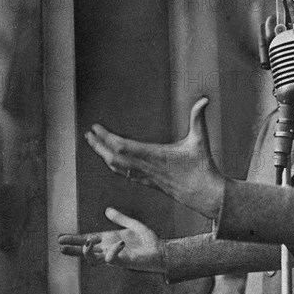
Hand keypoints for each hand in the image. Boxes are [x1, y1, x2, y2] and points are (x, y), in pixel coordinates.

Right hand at [58, 208, 163, 271]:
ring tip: (88, 242)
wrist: (160, 251)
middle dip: (73, 249)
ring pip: (94, 259)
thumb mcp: (132, 225)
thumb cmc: (147, 240)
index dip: (75, 239)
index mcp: (109, 241)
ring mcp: (115, 257)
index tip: (60, 238)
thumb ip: (120, 218)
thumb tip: (107, 210)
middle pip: (86, 252)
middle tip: (60, 246)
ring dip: (88, 252)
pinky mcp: (124, 261)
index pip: (88, 240)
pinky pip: (112, 259)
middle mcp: (109, 250)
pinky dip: (113, 251)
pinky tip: (119, 243)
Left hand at [84, 97, 224, 218]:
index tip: (96, 127)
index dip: (106, 137)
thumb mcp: (201, 139)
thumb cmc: (202, 167)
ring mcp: (145, 176)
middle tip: (88, 135)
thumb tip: (205, 99)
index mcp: (153, 155)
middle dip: (98, 146)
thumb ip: (199, 118)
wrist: (203, 194)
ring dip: (104, 155)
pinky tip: (112, 162)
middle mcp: (146, 167)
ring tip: (95, 145)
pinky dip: (114, 167)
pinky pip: (125, 175)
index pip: (122, 147)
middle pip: (113, 158)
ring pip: (117, 168)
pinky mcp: (149, 182)